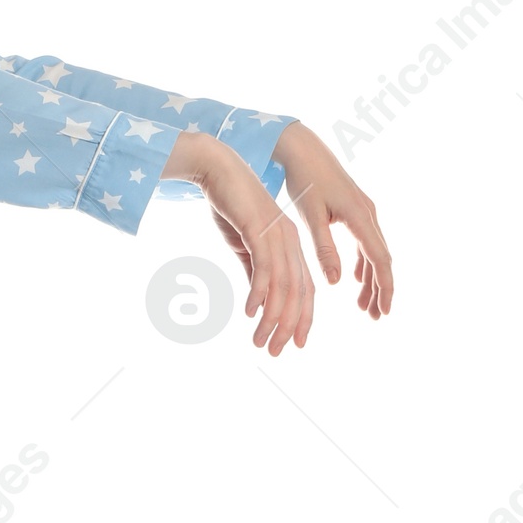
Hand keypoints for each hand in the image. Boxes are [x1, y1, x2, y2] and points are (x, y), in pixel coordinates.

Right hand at [165, 129, 314, 354]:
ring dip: (273, 318)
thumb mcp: (244, 243)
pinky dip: (259, 293)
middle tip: (275, 352)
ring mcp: (277, 235)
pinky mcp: (260, 229)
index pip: (305, 289)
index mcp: (291, 246)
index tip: (296, 344)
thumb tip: (257, 298)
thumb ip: (253, 268)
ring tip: (260, 341)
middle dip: (290, 326)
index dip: (303, 318)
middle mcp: (290, 242)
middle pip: (299, 293)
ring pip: (284, 285)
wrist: (218, 169)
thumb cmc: (230, 205)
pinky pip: (264, 268)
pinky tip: (250, 313)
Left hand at [272, 122, 393, 319]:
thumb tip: (337, 282)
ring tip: (364, 306)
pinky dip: (363, 263)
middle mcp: (368, 214)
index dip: (384, 287)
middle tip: (375, 316)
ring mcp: (364, 212)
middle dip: (380, 289)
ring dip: (371, 279)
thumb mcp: (311, 216)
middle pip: (381, 259)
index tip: (384, 311)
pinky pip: (366, 242)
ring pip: (374, 252)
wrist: (303, 148)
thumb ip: (325, 249)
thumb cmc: (303, 180)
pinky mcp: (356, 210)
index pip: (380, 259)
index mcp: (360, 217)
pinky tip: (354, 279)